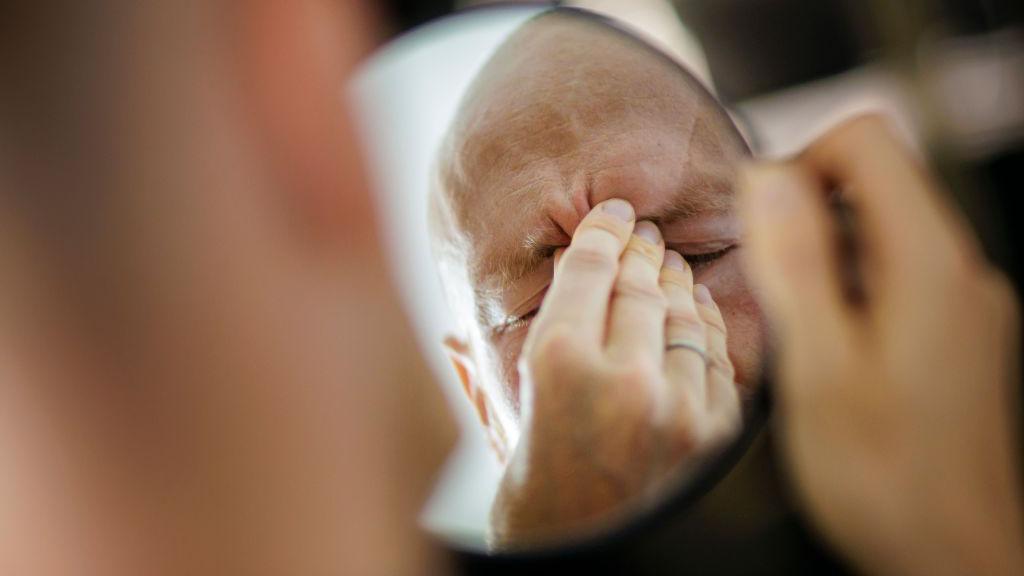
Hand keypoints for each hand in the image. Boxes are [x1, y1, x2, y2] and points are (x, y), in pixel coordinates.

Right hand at [490, 199, 740, 547]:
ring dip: (676, 280)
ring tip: (668, 263)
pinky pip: (716, 354)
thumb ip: (480, 377)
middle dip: (639, 249)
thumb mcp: (500, 433)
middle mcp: (623, 379)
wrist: (590, 562)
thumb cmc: (535, 504)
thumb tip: (452, 337)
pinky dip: (706, 323)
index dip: (601, 232)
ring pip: (684, 313)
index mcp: (557, 366)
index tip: (610, 215)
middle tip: (641, 232)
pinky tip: (695, 306)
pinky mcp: (715, 432)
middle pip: (640, 282)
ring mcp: (679, 405)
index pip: (588, 268)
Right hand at [739, 115, 1023, 575]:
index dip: (801, 162)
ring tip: (799, 329)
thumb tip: (767, 177)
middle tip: (773, 290)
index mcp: (929, 262)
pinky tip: (830, 351)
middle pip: (875, 179)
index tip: (763, 225)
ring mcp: (965, 300)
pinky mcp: (958, 331)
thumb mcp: (819, 368)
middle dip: (807, 215)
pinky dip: (850, 288)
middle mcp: (960, 268)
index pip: (867, 141)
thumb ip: (794, 265)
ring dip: (825, 256)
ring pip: (881, 228)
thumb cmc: (884, 477)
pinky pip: (896, 272)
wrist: (951, 554)